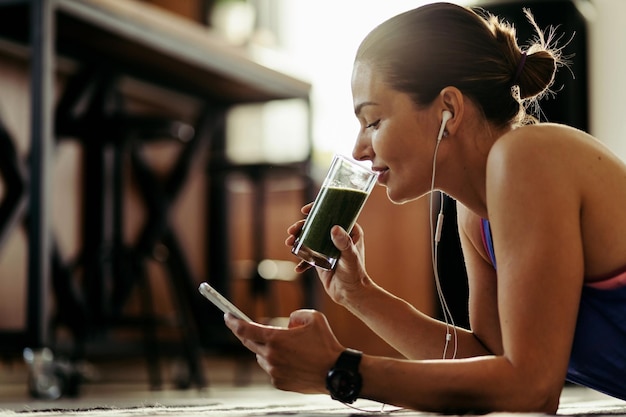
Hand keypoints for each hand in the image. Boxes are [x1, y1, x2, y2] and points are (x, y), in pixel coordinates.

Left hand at [225, 309, 343, 393]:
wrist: (336, 371)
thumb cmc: (326, 343)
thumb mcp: (313, 317)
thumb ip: (295, 315)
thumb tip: (287, 323)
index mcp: (275, 338)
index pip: (244, 329)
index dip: (232, 321)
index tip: (226, 315)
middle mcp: (271, 355)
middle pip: (249, 342)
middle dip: (246, 333)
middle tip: (245, 326)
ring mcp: (274, 371)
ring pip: (261, 356)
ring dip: (267, 349)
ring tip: (287, 347)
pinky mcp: (279, 383)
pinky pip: (271, 369)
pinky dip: (276, 363)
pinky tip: (293, 361)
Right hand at [285, 204, 370, 305]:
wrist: (350, 295)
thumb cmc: (355, 275)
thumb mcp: (349, 257)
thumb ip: (343, 243)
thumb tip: (334, 228)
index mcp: (350, 231)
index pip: (334, 214)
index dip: (318, 209)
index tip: (305, 211)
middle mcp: (338, 237)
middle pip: (317, 225)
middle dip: (301, 226)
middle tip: (292, 231)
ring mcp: (328, 248)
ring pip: (310, 238)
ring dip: (297, 239)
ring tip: (289, 244)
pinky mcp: (321, 259)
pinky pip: (308, 256)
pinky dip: (301, 260)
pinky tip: (298, 269)